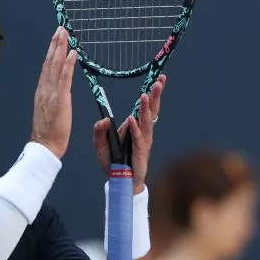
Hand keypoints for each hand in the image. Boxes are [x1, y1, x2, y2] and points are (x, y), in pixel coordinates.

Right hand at [30, 27, 76, 158]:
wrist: (44, 146)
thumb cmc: (48, 133)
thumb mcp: (48, 111)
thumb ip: (51, 99)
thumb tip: (57, 91)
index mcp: (41, 92)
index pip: (47, 67)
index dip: (51, 51)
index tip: (56, 38)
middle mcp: (44, 89)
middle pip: (49, 61)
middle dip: (55, 43)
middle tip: (60, 28)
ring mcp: (51, 93)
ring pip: (55, 65)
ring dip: (60, 48)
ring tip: (64, 34)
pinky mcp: (60, 99)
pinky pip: (64, 77)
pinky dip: (68, 64)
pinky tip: (73, 53)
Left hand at [92, 74, 164, 193]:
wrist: (120, 181)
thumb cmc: (113, 162)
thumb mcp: (100, 145)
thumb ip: (99, 131)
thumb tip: (103, 119)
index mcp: (135, 126)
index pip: (144, 106)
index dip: (151, 92)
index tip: (158, 78)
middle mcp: (142, 131)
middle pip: (151, 110)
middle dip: (155, 95)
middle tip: (160, 80)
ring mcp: (143, 142)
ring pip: (146, 122)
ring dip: (145, 109)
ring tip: (144, 95)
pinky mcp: (140, 153)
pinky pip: (137, 139)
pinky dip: (135, 129)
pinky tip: (131, 120)